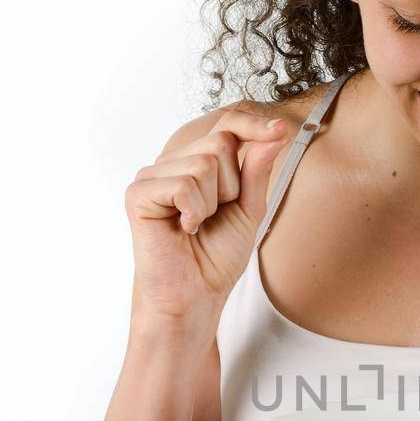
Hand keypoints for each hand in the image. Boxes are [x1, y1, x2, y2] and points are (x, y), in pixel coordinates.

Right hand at [125, 104, 292, 322]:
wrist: (196, 295)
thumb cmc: (218, 256)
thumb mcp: (249, 208)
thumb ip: (257, 170)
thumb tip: (274, 132)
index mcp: (195, 162)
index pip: (225, 125)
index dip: (253, 125)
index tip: (281, 130)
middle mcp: (171, 163)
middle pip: (219, 143)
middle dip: (232, 186)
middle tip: (215, 215)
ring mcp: (152, 176)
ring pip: (204, 164)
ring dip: (212, 203)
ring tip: (197, 225)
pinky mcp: (138, 194)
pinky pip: (183, 185)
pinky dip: (194, 212)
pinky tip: (184, 229)